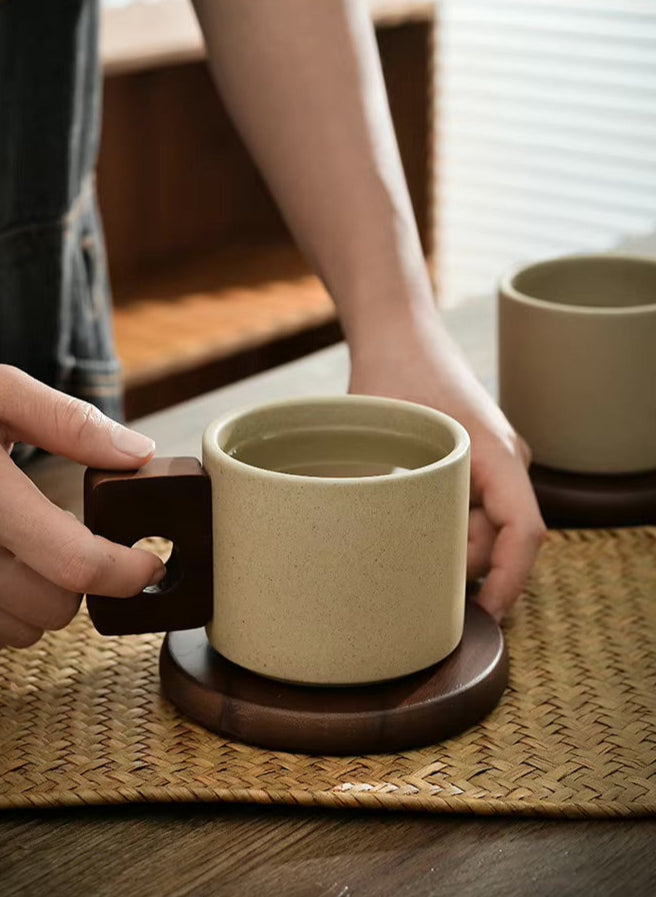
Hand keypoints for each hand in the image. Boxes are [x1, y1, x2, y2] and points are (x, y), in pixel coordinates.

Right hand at [0, 366, 164, 649]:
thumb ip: (67, 422)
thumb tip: (137, 454)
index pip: (72, 562)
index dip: (125, 571)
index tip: (150, 564)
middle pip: (55, 606)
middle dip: (80, 579)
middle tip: (75, 540)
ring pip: (22, 630)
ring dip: (40, 600)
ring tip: (31, 550)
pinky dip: (7, 610)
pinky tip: (3, 565)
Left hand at [349, 314, 545, 620]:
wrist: (398, 334)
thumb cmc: (391, 374)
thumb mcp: (384, 434)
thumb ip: (385, 492)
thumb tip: (364, 554)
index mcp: (496, 452)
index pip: (523, 530)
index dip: (510, 580)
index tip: (484, 613)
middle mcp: (504, 462)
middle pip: (496, 539)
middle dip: (460, 570)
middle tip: (407, 585)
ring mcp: (492, 464)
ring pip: (481, 529)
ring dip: (446, 549)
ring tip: (395, 552)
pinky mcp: (474, 466)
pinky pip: (469, 512)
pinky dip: (444, 531)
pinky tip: (407, 535)